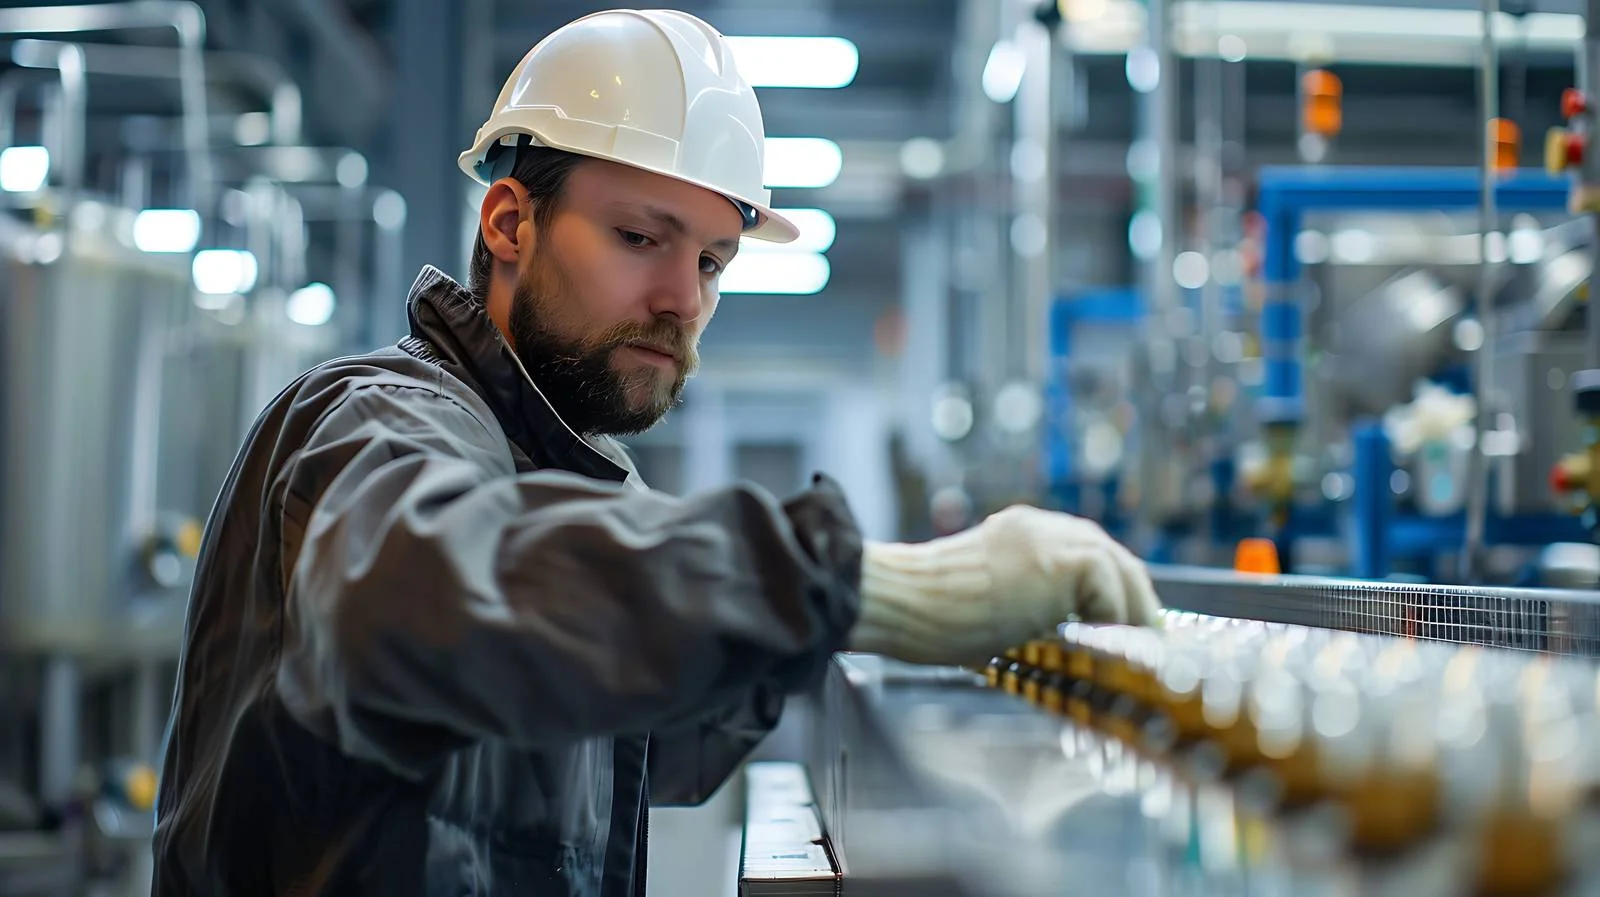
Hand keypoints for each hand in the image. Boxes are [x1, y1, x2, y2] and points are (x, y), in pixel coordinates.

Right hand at [847, 505, 1160, 665]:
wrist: (902, 601)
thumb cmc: (927, 616)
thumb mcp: (988, 607)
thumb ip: (1027, 611)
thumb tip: (1065, 647)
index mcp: (1021, 535)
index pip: (1086, 557)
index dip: (1112, 593)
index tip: (1125, 626)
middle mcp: (1041, 527)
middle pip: (1113, 556)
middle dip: (1135, 599)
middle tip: (1149, 638)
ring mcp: (1050, 538)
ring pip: (1119, 567)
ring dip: (1132, 609)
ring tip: (1139, 646)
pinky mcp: (1057, 561)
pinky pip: (1109, 587)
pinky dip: (1114, 615)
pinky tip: (1105, 642)